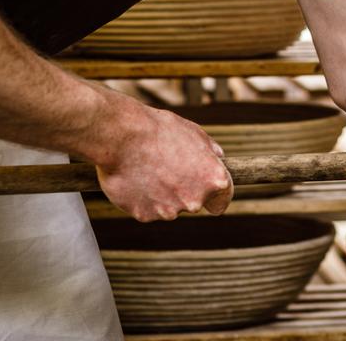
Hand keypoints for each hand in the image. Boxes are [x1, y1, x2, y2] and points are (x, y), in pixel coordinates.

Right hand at [92, 103, 232, 221]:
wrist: (123, 136)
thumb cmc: (161, 130)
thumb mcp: (195, 133)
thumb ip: (210, 151)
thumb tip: (219, 158)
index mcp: (214, 181)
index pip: (222, 201)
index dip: (215, 194)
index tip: (205, 188)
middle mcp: (195, 201)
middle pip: (193, 202)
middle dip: (185, 189)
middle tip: (167, 166)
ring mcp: (169, 211)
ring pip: (169, 206)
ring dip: (162, 194)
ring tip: (149, 169)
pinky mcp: (144, 215)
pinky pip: (147, 208)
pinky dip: (142, 197)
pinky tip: (136, 178)